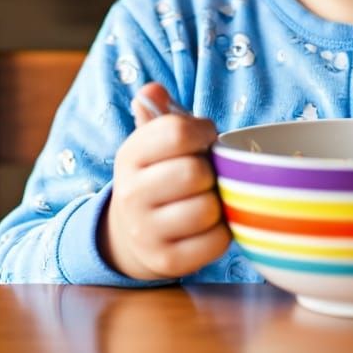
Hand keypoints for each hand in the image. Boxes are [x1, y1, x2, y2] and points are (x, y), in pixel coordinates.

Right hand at [99, 82, 230, 279]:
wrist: (132, 234)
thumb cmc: (160, 174)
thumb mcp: (153, 141)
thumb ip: (158, 111)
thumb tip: (151, 90)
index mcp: (130, 155)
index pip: (177, 131)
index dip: (204, 131)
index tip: (206, 139)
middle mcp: (130, 194)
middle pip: (195, 172)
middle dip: (211, 170)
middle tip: (207, 173)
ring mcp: (146, 232)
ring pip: (207, 210)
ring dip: (218, 202)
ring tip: (208, 197)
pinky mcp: (166, 262)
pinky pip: (216, 242)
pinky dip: (223, 231)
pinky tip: (211, 224)